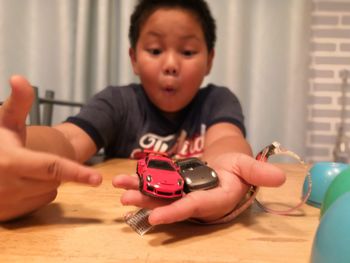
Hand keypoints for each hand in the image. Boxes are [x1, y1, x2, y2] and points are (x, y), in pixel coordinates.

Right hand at [0, 76, 101, 221]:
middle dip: (50, 169)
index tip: (98, 179)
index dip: (77, 173)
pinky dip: (36, 193)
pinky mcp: (7, 215)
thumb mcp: (4, 121)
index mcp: (11, 161)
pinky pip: (39, 202)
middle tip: (30, 157)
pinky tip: (19, 183)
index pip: (52, 168)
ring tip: (22, 169)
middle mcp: (9, 186)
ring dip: (44, 181)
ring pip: (48, 192)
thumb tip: (19, 78)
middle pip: (53, 180)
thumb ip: (18, 103)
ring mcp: (6, 203)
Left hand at [112, 153, 284, 224]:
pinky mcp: (174, 183)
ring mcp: (182, 192)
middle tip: (126, 198)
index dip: (176, 212)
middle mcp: (195, 199)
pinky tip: (125, 177)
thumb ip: (259, 173)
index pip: (194, 206)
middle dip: (148, 201)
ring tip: (119, 187)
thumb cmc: (237, 168)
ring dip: (139, 190)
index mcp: (213, 198)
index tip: (155, 217)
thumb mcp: (248, 167)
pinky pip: (156, 182)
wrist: (226, 167)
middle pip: (169, 202)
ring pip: (159, 193)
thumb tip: (281, 177)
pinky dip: (141, 179)